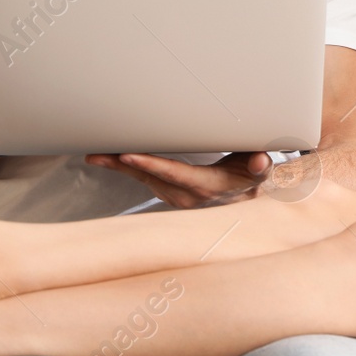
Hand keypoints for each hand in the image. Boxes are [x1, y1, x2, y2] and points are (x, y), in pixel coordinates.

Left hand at [85, 151, 273, 208]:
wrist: (245, 201)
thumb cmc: (249, 178)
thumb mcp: (259, 172)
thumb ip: (260, 166)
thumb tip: (260, 161)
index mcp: (208, 186)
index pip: (176, 173)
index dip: (151, 165)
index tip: (128, 156)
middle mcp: (187, 195)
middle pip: (150, 177)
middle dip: (123, 165)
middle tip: (98, 154)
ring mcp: (175, 196)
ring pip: (142, 179)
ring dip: (118, 167)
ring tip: (95, 154)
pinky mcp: (168, 192)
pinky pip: (143, 179)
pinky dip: (126, 168)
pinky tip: (108, 158)